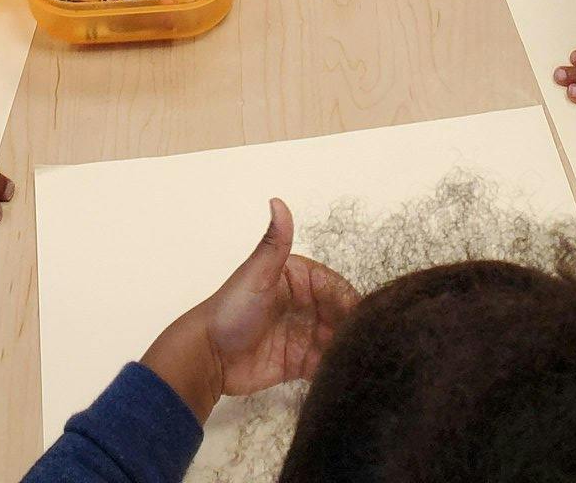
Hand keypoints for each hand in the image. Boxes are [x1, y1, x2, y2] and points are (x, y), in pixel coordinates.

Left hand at [141, 199, 358, 425]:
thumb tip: (277, 201)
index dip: (349, 300)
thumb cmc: (232, 309)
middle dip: (352, 327)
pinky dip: (337, 367)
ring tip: (362, 362)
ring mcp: (303, 332)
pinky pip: (325, 362)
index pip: (333, 286)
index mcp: (298, 277)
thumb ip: (275, 243)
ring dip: (347, 348)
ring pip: (335, 338)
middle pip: (338, 314)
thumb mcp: (256, 274)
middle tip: (367, 344)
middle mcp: (304, 303)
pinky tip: (347, 375)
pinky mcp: (299, 361)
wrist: (208, 355)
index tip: (364, 317)